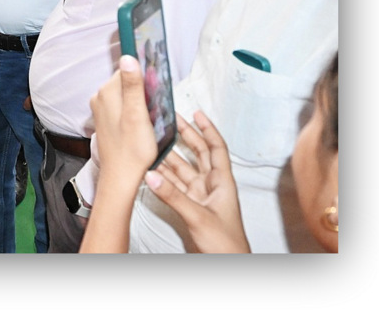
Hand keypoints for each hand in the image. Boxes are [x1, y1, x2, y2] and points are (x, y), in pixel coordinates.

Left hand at [90, 55, 158, 189]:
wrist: (121, 177)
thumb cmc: (133, 149)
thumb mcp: (138, 114)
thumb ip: (133, 85)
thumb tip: (128, 57)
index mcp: (107, 92)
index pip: (128, 69)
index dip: (145, 76)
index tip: (157, 87)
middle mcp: (99, 97)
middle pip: (126, 81)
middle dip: (142, 89)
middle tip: (155, 105)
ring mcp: (100, 109)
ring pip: (125, 94)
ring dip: (138, 100)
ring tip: (149, 116)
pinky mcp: (105, 119)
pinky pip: (121, 106)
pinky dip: (132, 110)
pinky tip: (140, 123)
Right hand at [145, 110, 250, 252]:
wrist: (227, 266)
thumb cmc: (225, 244)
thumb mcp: (199, 217)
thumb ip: (173, 196)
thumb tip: (151, 174)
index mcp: (222, 182)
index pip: (216, 148)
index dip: (208, 129)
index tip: (196, 113)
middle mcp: (211, 185)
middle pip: (199, 154)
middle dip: (186, 136)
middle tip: (171, 120)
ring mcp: (201, 196)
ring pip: (183, 169)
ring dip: (170, 156)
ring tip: (156, 140)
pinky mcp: (191, 207)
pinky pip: (175, 185)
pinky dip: (164, 176)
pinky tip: (152, 168)